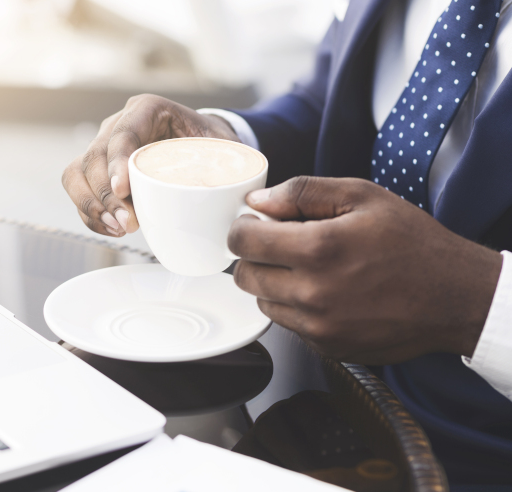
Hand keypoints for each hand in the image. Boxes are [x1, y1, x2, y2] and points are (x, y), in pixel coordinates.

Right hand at [61, 94, 239, 236]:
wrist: (205, 144)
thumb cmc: (213, 144)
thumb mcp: (224, 146)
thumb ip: (226, 164)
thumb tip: (234, 198)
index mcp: (147, 109)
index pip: (122, 133)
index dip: (117, 163)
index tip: (123, 190)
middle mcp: (118, 123)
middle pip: (94, 157)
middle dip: (105, 195)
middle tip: (128, 223)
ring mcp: (103, 147)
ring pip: (76, 173)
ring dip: (91, 206)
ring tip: (118, 230)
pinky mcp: (96, 170)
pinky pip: (78, 190)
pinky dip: (90, 214)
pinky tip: (111, 230)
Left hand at [229, 176, 502, 364]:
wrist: (453, 296)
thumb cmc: (412, 243)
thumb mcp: (362, 196)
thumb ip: (302, 193)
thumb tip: (258, 202)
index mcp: (318, 249)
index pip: (243, 243)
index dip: (242, 230)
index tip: (254, 225)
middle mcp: (312, 293)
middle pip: (245, 276)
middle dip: (254, 257)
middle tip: (278, 245)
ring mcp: (318, 326)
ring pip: (263, 302)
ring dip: (273, 283)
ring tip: (307, 268)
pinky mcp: (326, 348)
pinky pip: (289, 325)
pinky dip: (296, 307)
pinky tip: (324, 292)